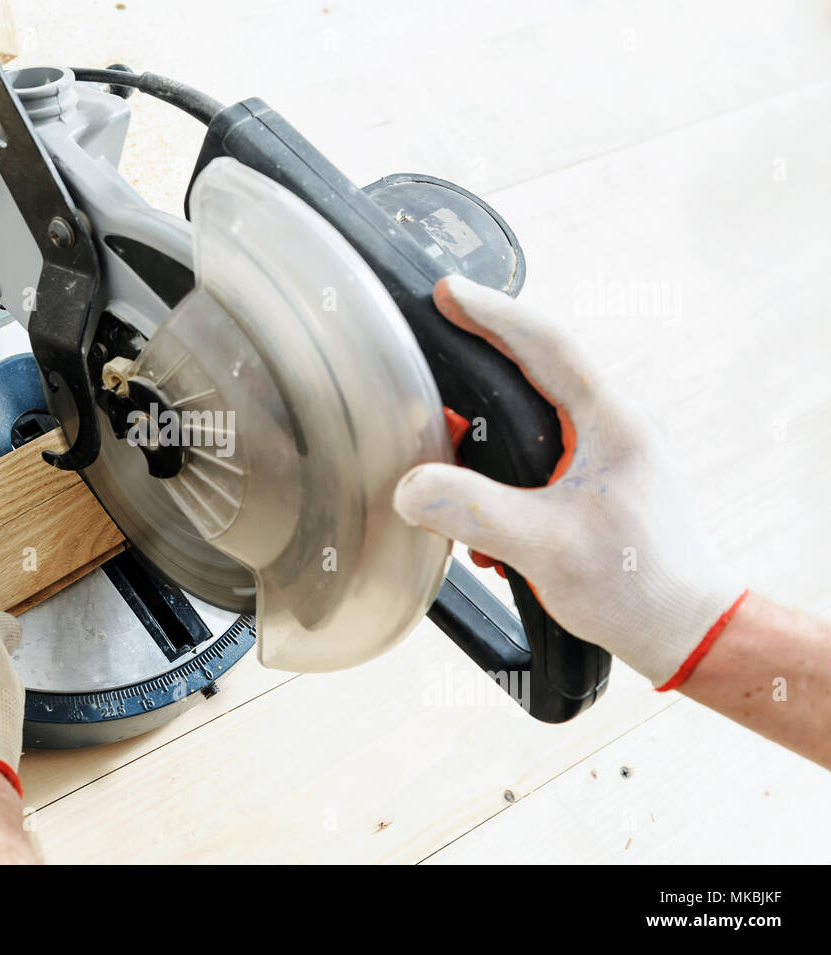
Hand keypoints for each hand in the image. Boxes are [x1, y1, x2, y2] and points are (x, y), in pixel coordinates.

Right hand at [394, 274, 746, 688]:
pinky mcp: (601, 484)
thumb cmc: (637, 588)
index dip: (492, 313)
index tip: (447, 293)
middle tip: (430, 379)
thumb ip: (470, 510)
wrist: (686, 632)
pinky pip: (541, 457)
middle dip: (476, 381)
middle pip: (534, 376)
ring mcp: (611, 456)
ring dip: (486, 444)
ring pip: (534, 422)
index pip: (545, 344)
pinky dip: (504, 476)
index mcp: (611, 423)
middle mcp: (615, 428)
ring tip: (448, 463)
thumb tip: (410, 488)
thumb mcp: (542, 548)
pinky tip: (484, 515)